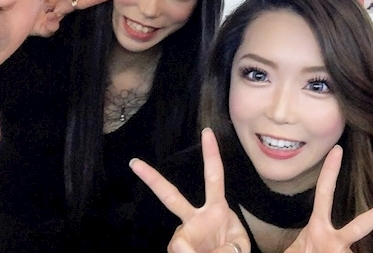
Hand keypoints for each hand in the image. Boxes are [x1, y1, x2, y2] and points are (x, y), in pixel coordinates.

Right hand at [130, 129, 250, 252]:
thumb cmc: (233, 250)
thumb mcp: (238, 245)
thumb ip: (225, 247)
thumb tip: (190, 250)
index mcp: (217, 208)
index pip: (214, 177)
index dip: (211, 155)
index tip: (207, 132)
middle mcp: (197, 218)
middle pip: (172, 197)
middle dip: (153, 180)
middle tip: (135, 163)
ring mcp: (184, 234)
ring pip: (178, 241)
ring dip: (192, 252)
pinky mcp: (177, 248)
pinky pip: (179, 251)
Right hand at [283, 145, 372, 252]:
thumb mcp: (301, 246)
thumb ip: (314, 237)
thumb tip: (330, 236)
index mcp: (317, 229)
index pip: (323, 194)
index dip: (330, 172)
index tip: (338, 151)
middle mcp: (329, 240)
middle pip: (359, 226)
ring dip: (346, 252)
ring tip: (342, 239)